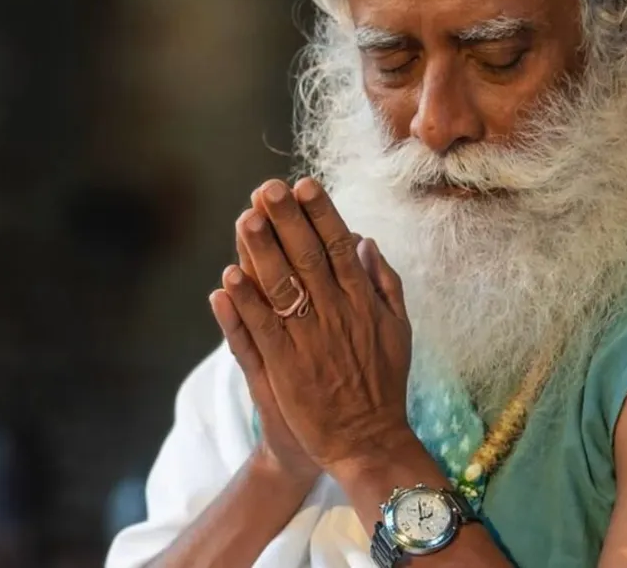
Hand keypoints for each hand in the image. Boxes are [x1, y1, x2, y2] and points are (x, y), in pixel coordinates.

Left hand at [221, 178, 414, 472]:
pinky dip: (245, 305)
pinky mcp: (285, 369)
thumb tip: (366, 241)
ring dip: (262, 253)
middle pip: (308, 258)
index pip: (339, 246)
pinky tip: (228, 279)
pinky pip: (261, 331)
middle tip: (268, 188)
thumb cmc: (383, 384)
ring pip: (282, 288)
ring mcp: (309, 342)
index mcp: (361, 302)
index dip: (320, 214)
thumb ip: (383, 284)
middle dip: (288, 220)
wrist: (368, 441)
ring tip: (245, 219)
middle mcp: (335, 315)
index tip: (304, 185)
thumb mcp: (398, 329)